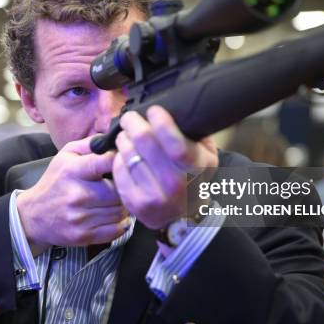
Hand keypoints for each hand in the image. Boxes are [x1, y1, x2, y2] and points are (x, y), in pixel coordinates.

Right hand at [16, 137, 129, 255]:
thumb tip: (114, 138)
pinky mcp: (83, 236)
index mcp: (73, 170)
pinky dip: (121, 223)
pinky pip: (116, 230)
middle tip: (123, 186)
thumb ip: (90, 144)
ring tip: (117, 201)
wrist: (33, 215)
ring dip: (123, 206)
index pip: (107, 162)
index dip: (122, 160)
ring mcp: (80, 217)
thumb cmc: (55, 181)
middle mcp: (77, 194)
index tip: (125, 162)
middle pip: (118, 191)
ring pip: (120, 211)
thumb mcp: (66, 155)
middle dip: (124, 188)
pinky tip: (115, 216)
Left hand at [113, 105, 217, 229]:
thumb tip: (176, 108)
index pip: (175, 143)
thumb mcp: (206, 154)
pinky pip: (118, 168)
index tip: (153, 110)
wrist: (183, 214)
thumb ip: (196, 132)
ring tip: (126, 135)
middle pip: (144, 141)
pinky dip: (118, 157)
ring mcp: (154, 196)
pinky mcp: (134, 202)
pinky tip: (124, 154)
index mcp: (195, 168)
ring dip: (124, 138)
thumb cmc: (192, 176)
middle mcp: (175, 184)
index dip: (161, 122)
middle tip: (130, 118)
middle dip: (133, 122)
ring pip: (128, 153)